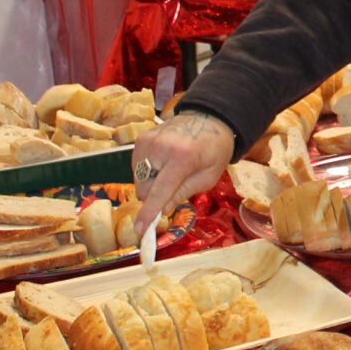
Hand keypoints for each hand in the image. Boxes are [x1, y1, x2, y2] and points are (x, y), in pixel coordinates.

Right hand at [131, 110, 234, 235]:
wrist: (209, 119)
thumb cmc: (214, 149)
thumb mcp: (209, 176)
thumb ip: (184, 192)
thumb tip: (163, 209)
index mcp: (182, 156)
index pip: (160, 190)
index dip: (149, 212)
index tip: (141, 230)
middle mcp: (160, 146)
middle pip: (144, 187)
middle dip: (155, 194)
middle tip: (175, 186)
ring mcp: (148, 140)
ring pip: (138, 178)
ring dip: (151, 182)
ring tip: (172, 170)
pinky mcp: (142, 138)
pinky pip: (137, 166)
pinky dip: (148, 171)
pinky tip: (164, 163)